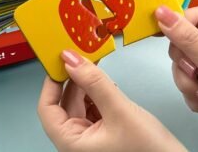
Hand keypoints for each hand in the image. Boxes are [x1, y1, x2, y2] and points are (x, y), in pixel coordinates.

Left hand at [38, 50, 185, 151]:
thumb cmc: (150, 151)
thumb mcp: (119, 110)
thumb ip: (94, 83)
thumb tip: (70, 59)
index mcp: (72, 144)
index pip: (47, 109)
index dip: (51, 83)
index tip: (60, 61)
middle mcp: (77, 143)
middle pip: (64, 105)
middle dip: (72, 80)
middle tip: (80, 56)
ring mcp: (91, 140)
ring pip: (79, 105)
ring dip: (86, 85)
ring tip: (94, 67)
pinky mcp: (104, 136)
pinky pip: (93, 110)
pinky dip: (97, 95)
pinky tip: (106, 84)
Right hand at [155, 6, 197, 151]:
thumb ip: (187, 38)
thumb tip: (162, 11)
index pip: (195, 16)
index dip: (178, 23)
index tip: (162, 30)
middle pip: (183, 42)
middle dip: (184, 62)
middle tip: (197, 72)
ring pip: (181, 66)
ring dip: (189, 83)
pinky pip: (186, 84)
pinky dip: (193, 96)